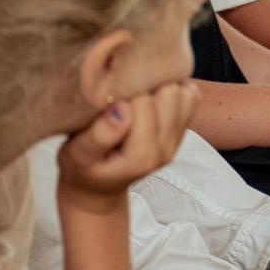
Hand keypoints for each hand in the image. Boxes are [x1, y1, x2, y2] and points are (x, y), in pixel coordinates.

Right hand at [58, 81, 198, 212]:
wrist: (98, 186)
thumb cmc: (83, 167)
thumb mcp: (78, 155)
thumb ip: (99, 135)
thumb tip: (121, 108)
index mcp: (142, 155)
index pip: (144, 101)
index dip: (123, 89)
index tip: (106, 95)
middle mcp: (165, 148)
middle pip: (169, 93)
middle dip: (145, 84)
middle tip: (122, 92)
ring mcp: (176, 140)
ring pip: (184, 92)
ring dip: (160, 85)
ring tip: (134, 94)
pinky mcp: (180, 131)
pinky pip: (191, 96)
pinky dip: (173, 87)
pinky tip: (149, 94)